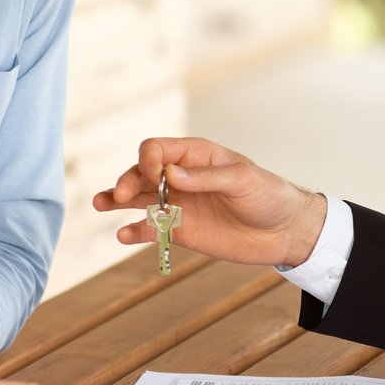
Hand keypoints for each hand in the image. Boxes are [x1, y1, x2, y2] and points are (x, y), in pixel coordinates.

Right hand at [93, 137, 325, 267]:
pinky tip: (124, 235)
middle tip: (120, 194)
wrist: (285, 231)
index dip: (147, 159)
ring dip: (117, 200)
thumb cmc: (268, 195)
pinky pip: (150, 228)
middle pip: (140, 173)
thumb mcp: (242, 179)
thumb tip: (169, 172)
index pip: (156, 149)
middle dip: (127, 180)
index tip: (154, 175)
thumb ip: (205, 177)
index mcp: (194, 155)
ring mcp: (178, 204)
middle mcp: (180, 177)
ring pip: (138, 199)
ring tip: (100, 204)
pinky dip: (135, 231)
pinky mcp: (181, 230)